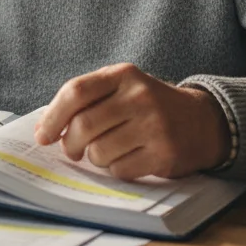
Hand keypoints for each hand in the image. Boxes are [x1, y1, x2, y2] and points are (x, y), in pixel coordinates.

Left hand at [33, 63, 229, 180]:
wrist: (202, 121)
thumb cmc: (149, 106)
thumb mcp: (123, 88)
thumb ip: (87, 100)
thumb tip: (46, 128)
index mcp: (124, 75)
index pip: (76, 92)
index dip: (54, 116)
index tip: (44, 135)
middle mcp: (140, 97)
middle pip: (83, 125)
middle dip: (69, 144)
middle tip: (72, 150)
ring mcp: (154, 125)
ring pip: (99, 152)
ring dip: (95, 158)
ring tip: (108, 150)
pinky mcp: (164, 153)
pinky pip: (120, 169)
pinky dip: (116, 169)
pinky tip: (128, 158)